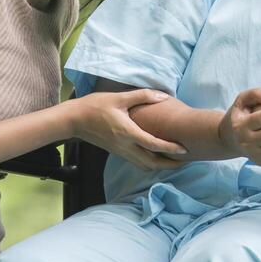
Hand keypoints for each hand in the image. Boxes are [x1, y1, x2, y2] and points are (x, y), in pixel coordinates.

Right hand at [71, 90, 187, 169]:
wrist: (74, 120)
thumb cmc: (95, 106)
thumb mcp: (119, 97)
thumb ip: (142, 96)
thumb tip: (163, 95)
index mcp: (127, 133)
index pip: (153, 144)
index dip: (171, 148)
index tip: (185, 149)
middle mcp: (125, 146)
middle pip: (152, 163)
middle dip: (170, 164)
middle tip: (186, 161)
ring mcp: (121, 151)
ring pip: (144, 165)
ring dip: (160, 166)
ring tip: (174, 162)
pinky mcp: (117, 152)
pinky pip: (137, 162)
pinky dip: (150, 163)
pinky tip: (157, 158)